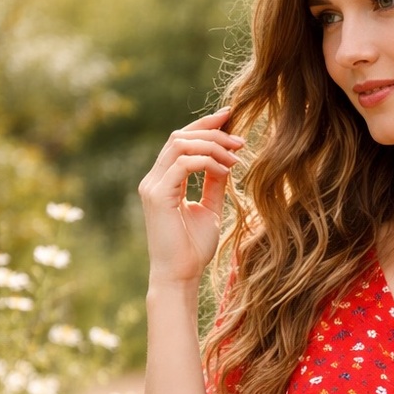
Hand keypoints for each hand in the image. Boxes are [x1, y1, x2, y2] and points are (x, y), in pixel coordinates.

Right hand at [138, 107, 243, 285]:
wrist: (180, 276)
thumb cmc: (193, 250)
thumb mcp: (210, 210)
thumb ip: (215, 184)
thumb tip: (227, 161)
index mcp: (164, 181)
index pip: (181, 142)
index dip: (205, 126)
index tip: (231, 117)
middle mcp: (154, 179)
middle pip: (179, 137)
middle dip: (212, 131)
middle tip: (240, 139)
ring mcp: (152, 186)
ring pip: (180, 145)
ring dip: (212, 146)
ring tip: (237, 156)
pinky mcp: (157, 196)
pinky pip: (183, 165)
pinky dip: (207, 162)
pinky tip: (226, 170)